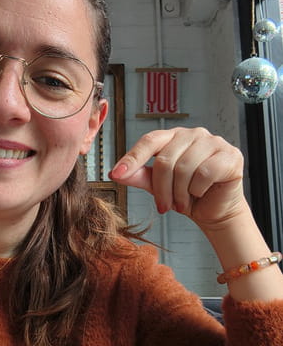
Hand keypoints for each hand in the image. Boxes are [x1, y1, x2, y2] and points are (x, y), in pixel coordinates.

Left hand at [109, 127, 245, 230]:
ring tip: (182, 202)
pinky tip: (200, 194)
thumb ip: (140, 176)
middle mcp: (193, 134)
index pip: (149, 141)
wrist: (215, 211)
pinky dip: (198, 190)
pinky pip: (205, 173)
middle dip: (161, 189)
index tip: (116, 174)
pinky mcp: (230, 155)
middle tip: (164, 206)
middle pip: (166, 160)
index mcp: (173, 136)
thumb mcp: (158, 187)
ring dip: (179, 193)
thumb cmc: (187, 196)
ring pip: (185, 168)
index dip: (132, 158)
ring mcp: (213, 142)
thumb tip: (117, 173)